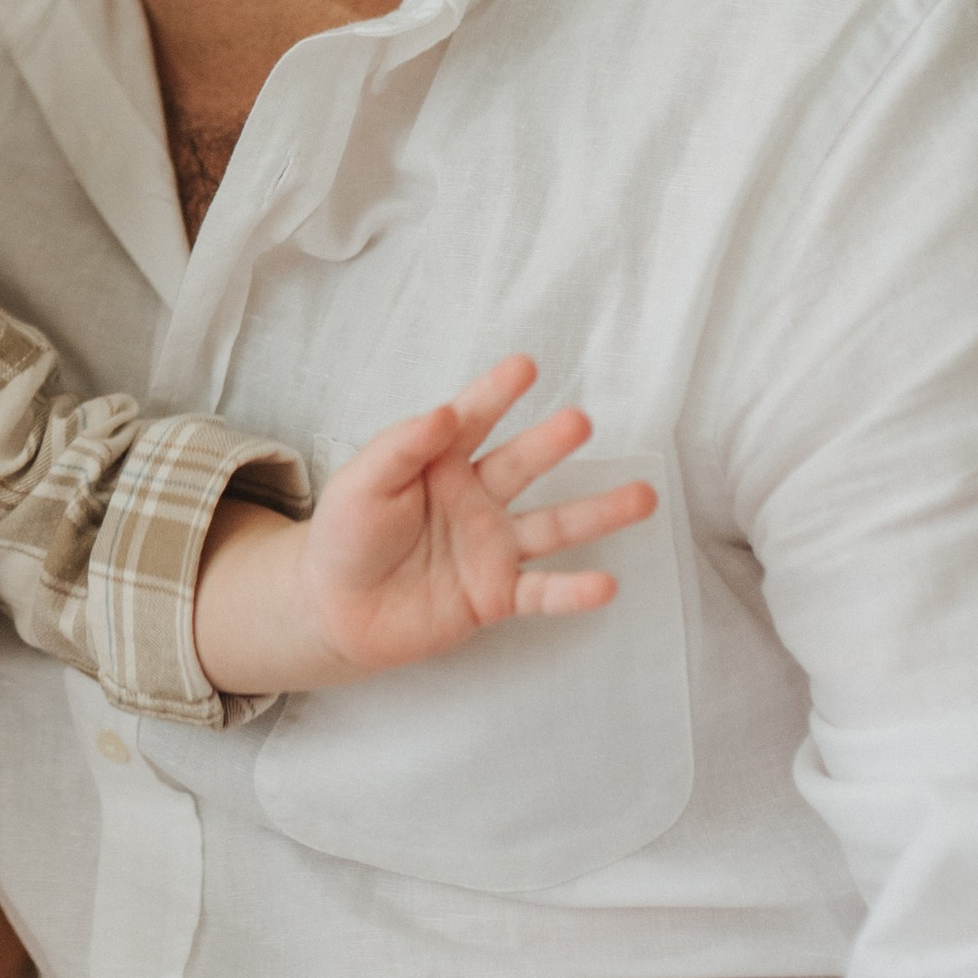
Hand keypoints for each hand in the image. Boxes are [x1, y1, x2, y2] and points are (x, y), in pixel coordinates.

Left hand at [197, 356, 654, 693]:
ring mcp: (491, 547)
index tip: (526, 365)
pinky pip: (542, 593)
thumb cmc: (345, 537)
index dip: (496, 394)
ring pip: (553, 526)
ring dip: (599, 513)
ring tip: (644, 496)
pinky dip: (573, 591)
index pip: (473, 420)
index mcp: (440, 463)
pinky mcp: (495, 595)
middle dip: (551, 444)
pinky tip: (606, 584)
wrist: (333, 611)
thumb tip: (446, 410)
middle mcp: (475, 499)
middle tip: (580, 421)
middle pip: (522, 465)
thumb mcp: (361, 484)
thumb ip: (401, 448)